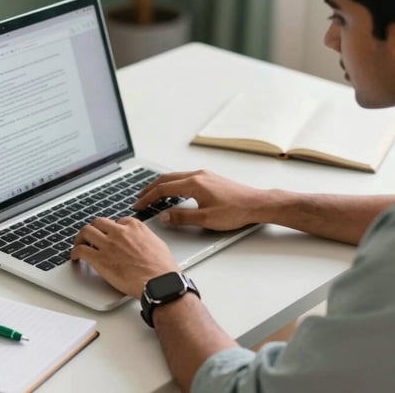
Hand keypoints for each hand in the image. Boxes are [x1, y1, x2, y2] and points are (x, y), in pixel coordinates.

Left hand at [71, 217, 178, 297]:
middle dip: (94, 229)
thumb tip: (142, 243)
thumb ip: (145, 239)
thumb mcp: (158, 244)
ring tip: (79, 244)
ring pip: (86, 232)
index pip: (118, 222)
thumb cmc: (162, 269)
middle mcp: (120, 232)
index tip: (110, 236)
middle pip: (99, 222)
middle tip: (91, 237)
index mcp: (135, 227)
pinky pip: (81, 250)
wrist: (158, 282)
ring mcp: (108, 244)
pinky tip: (75, 257)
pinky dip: (75, 253)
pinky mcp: (100, 259)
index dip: (112, 229)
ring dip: (81, 238)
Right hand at [134, 170, 264, 230]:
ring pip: (175, 176)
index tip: (138, 205)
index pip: (163, 189)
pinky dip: (173, 183)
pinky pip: (184, 177)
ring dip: (161, 185)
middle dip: (150, 189)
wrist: (256, 204)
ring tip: (152, 194)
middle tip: (139, 198)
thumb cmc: (235, 211)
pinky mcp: (210, 178)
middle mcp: (198, 175)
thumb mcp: (206, 219)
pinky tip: (173, 191)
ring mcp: (204, 175)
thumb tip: (164, 217)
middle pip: (166, 179)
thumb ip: (182, 217)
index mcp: (194, 183)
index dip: (148, 198)